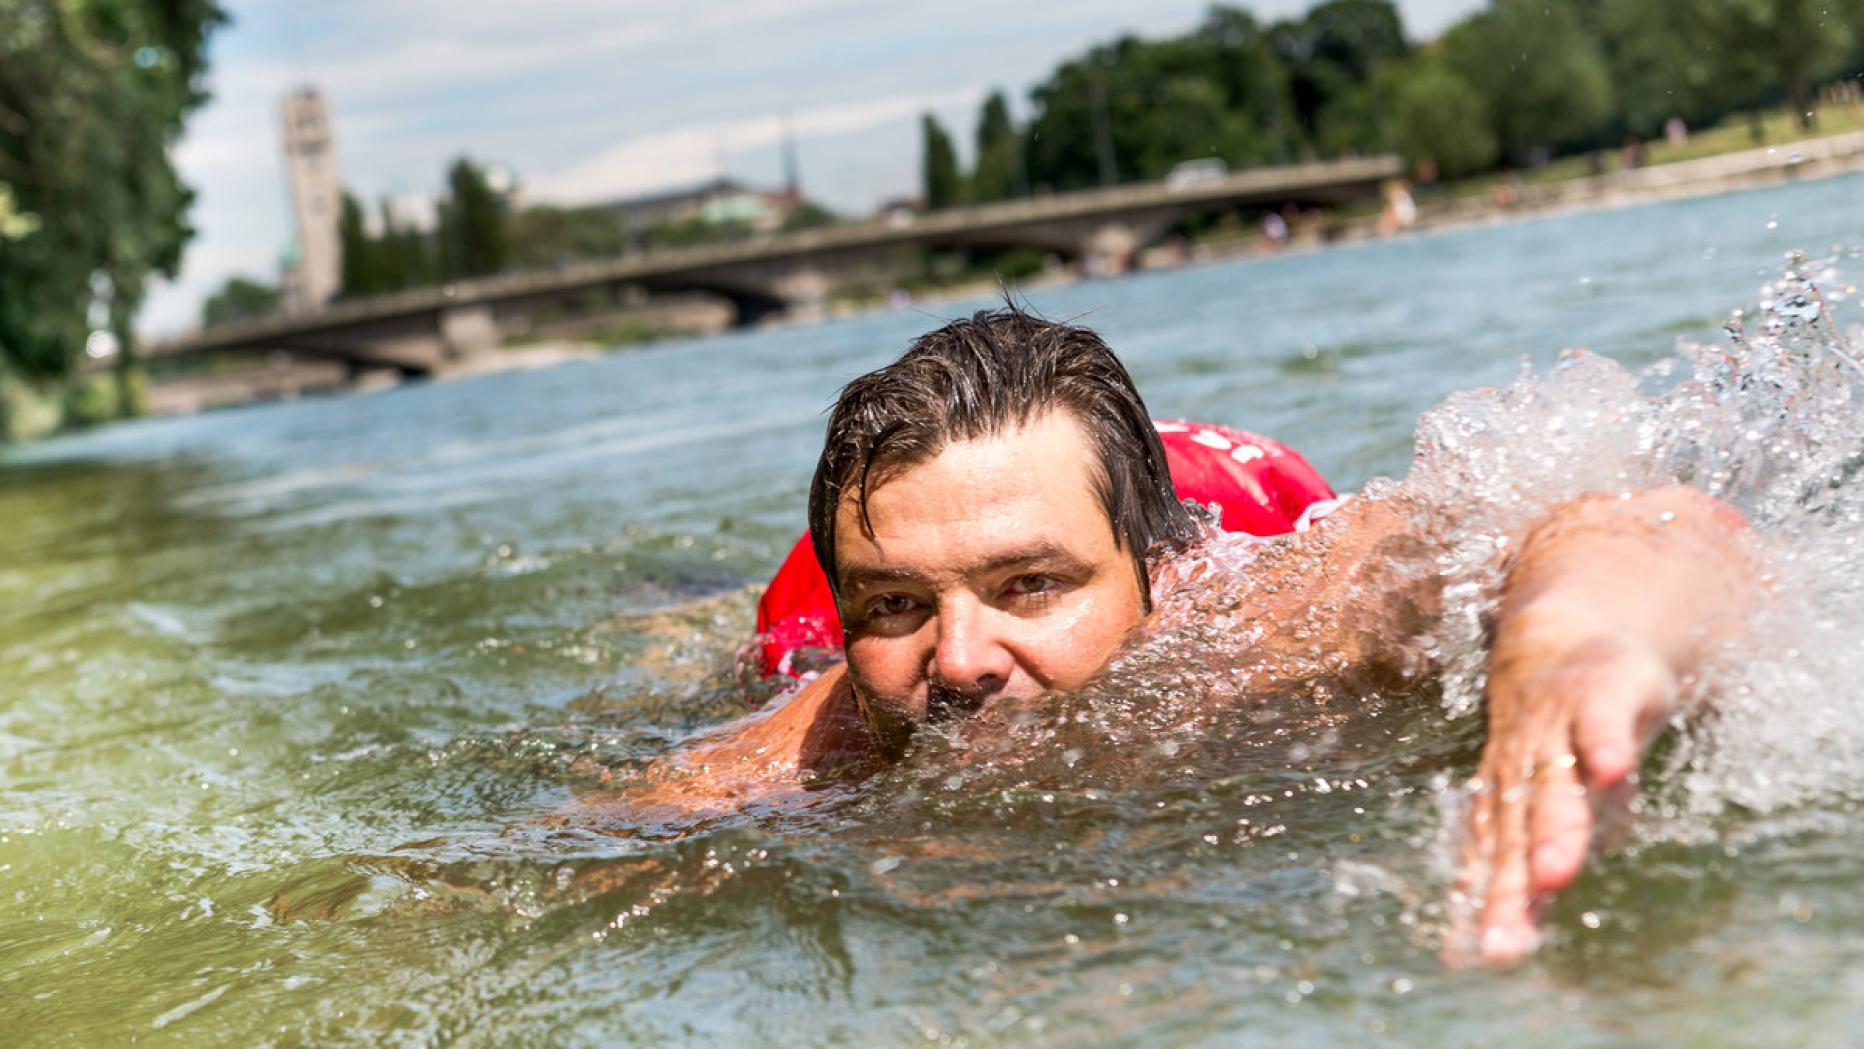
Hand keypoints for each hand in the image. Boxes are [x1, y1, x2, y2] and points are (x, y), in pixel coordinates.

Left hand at [1447, 604, 1678, 963]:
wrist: (1560, 641)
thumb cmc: (1551, 737)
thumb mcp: (1541, 799)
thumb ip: (1525, 857)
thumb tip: (1498, 929)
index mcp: (1510, 805)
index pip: (1498, 864)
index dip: (1492, 908)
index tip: (1486, 956)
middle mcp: (1525, 775)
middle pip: (1518, 838)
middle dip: (1512, 889)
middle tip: (1505, 941)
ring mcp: (1558, 733)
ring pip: (1556, 786)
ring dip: (1556, 828)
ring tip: (1553, 872)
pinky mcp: (1598, 696)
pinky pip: (1601, 720)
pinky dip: (1605, 742)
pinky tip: (1612, 767)